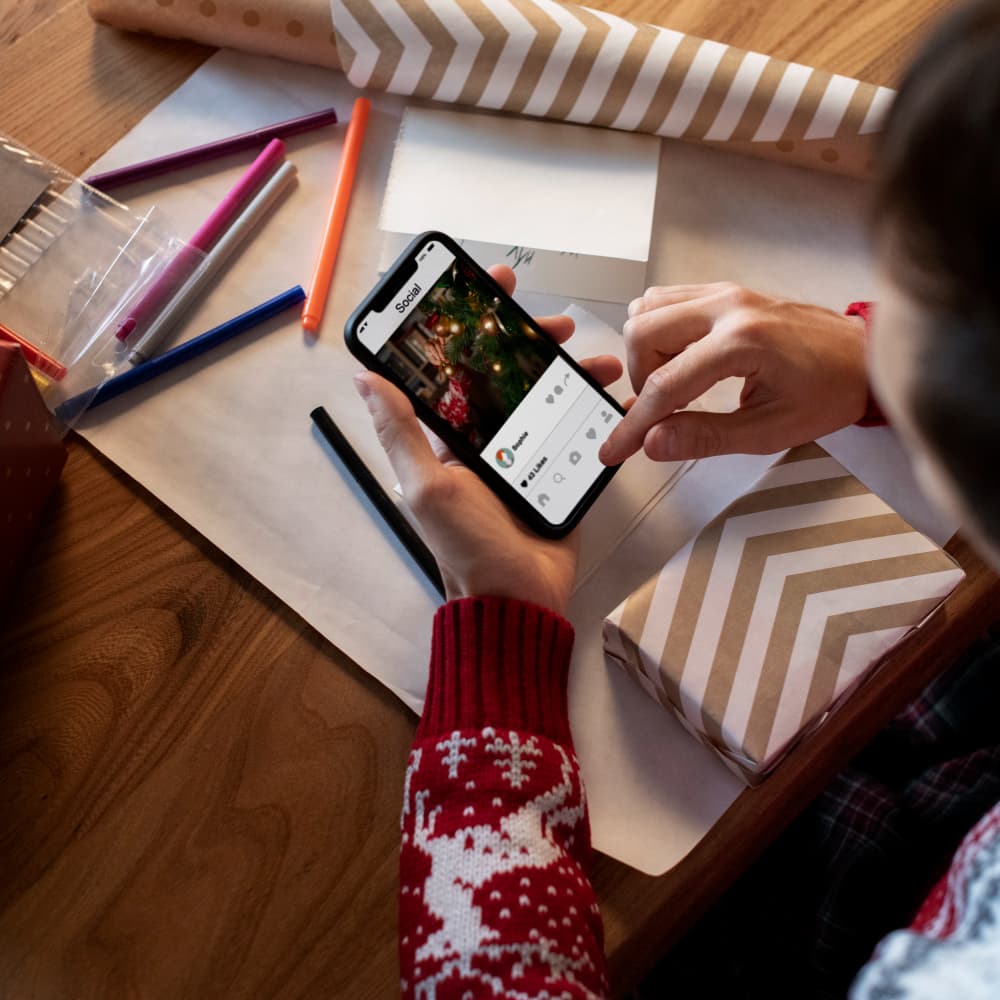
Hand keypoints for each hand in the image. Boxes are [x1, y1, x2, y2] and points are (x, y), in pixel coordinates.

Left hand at [355, 265, 622, 616]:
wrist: (518, 597)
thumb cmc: (465, 548)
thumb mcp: (426, 487)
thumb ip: (401, 432)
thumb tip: (366, 376)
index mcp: (449, 436)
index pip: (458, 368)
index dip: (472, 327)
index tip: (489, 291)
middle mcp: (486, 438)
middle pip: (509, 373)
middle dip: (532, 342)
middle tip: (556, 324)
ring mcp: (524, 453)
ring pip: (547, 395)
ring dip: (571, 371)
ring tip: (597, 360)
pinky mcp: (556, 470)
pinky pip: (574, 428)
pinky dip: (593, 408)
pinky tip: (611, 394)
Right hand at [599, 282, 868, 464]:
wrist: (863, 358)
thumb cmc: (829, 391)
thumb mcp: (768, 430)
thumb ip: (705, 437)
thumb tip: (655, 442)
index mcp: (742, 342)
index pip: (665, 385)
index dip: (634, 425)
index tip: (616, 448)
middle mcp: (728, 307)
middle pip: (642, 333)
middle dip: (640, 380)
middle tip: (660, 409)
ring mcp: (725, 293)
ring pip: (647, 310)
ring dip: (646, 353)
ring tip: (674, 383)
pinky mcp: (724, 292)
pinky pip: (667, 300)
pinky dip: (658, 331)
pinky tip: (680, 359)